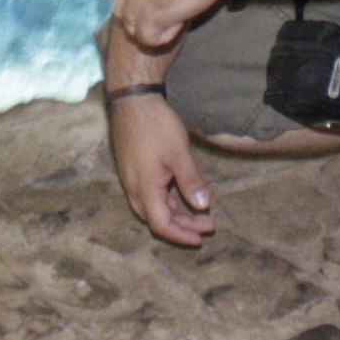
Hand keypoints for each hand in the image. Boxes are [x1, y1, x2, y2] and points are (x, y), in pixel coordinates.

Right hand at [107, 91, 214, 246]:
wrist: (132, 101)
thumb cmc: (155, 125)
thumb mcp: (179, 154)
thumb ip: (191, 181)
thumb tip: (203, 206)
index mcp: (145, 189)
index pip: (162, 225)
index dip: (181, 235)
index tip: (201, 238)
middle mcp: (134, 189)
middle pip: (157, 220)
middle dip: (183, 226)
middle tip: (208, 225)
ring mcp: (131, 180)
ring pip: (153, 208)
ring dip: (176, 214)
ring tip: (199, 213)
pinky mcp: (133, 170)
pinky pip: (149, 196)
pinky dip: (167, 202)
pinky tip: (181, 196)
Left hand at [111, 0, 221, 51]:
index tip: (155, 0)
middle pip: (123, 11)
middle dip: (140, 17)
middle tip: (164, 15)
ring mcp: (137, 0)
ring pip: (133, 28)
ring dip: (152, 28)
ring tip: (175, 20)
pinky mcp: (151, 15)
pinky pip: (148, 38)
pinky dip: (163, 37)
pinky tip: (179, 24)